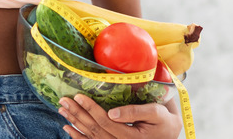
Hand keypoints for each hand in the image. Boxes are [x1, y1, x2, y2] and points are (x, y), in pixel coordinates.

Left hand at [58, 94, 182, 138]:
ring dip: (74, 123)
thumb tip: (112, 112)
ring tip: (62, 110)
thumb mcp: (156, 113)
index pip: (105, 121)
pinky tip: (67, 129)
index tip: (78, 96)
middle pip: (94, 129)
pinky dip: (78, 137)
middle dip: (77, 114)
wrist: (170, 134)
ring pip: (91, 136)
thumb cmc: (165, 120)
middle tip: (63, 100)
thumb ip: (135, 112)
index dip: (90, 109)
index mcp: (131, 136)